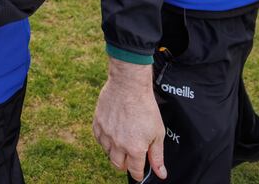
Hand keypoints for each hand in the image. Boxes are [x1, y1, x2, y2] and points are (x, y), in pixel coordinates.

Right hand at [93, 58, 166, 180]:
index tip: (139, 172)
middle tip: (131, 158)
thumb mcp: (158, 132)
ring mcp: (106, 134)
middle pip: (118, 165)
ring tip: (122, 143)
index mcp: (134, 149)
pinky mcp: (97, 124)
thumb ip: (157, 155)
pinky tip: (112, 133)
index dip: (138, 174)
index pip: (134, 171)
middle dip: (126, 165)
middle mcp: (118, 145)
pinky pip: (99, 139)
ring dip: (115, 152)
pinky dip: (105, 140)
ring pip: (108, 153)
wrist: (129, 85)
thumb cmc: (146, 106)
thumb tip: (161, 174)